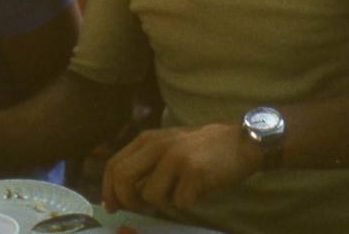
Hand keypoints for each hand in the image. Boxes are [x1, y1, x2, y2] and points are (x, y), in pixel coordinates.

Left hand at [102, 124, 261, 214]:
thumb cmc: (201, 151)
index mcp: (146, 140)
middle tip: (140, 208)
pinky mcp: (194, 171)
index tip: (111, 207)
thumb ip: (145, 165)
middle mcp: (157, 145)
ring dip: (164, 203)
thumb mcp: (167, 148)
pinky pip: (179, 202)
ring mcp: (175, 157)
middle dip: (127, 201)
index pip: (114, 165)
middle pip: (123, 179)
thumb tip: (119, 195)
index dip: (108, 190)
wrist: (240, 142)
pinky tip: (198, 190)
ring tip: (180, 191)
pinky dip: (187, 203)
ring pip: (151, 196)